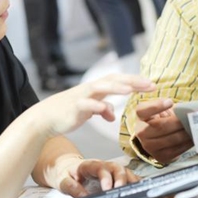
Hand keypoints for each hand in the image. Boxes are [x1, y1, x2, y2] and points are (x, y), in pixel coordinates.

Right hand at [32, 74, 154, 136]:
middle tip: (150, 84)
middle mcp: (91, 89)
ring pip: (101, 88)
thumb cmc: (68, 112)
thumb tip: (112, 114)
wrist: (45, 118)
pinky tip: (108, 112)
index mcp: (96, 88)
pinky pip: (87, 106)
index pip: (119, 80)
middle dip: (132, 81)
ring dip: (116, 88)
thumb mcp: (89, 111)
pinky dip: (97, 107)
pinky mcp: (74, 108)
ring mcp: (82, 97)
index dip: (135, 80)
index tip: (151, 84)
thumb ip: (102, 109)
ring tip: (130, 90)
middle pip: (114, 80)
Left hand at [57, 159, 139, 197]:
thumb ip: (72, 188)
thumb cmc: (66, 173)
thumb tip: (84, 197)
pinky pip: (128, 178)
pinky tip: (141, 191)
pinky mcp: (115, 176)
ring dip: (131, 182)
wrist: (67, 166)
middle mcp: (102, 165)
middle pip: (117, 168)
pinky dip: (135, 184)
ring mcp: (110, 170)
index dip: (106, 178)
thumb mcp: (63, 180)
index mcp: (89, 165)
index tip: (107, 189)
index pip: (100, 168)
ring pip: (125, 172)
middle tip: (121, 192)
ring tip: (136, 193)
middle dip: (122, 180)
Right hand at [133, 98, 191, 163]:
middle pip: (161, 126)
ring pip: (171, 139)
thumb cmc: (158, 118)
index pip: (144, 110)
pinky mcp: (160, 156)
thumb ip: (165, 104)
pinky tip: (194, 137)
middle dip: (178, 122)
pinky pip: (177, 149)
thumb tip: (180, 107)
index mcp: (140, 116)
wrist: (154, 138)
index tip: (170, 102)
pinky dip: (188, 143)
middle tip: (191, 118)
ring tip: (196, 127)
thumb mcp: (157, 108)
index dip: (157, 106)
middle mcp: (141, 132)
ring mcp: (149, 146)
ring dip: (186, 133)